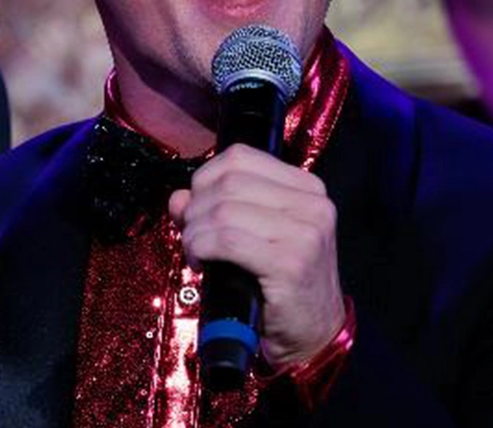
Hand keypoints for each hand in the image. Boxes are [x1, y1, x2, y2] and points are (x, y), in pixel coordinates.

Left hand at [168, 143, 345, 367]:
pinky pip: (226, 240)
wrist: (314, 335)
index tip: (197, 206)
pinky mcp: (291, 263)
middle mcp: (312, 204)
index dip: (206, 177)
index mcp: (306, 187)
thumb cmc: (281, 284)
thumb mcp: (253, 234)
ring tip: (196, 252)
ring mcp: (305, 232)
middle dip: (196, 207)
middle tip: (192, 234)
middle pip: (228, 181)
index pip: (241, 157)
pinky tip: (200, 262)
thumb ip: (217, 208)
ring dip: (195, 232)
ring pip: (224, 210)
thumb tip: (178, 197)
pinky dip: (201, 247)